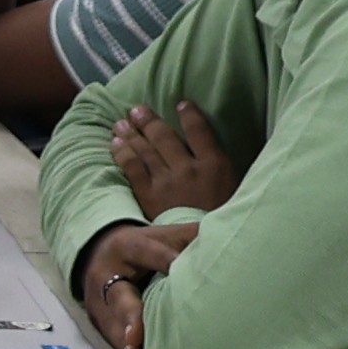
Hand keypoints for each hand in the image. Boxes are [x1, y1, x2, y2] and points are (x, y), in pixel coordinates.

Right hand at [77, 219, 195, 348]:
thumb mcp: (166, 234)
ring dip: (125, 342)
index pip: (148, 253)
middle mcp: (108, 274)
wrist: (101, 252)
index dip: (166, 260)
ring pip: (112, 322)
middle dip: (130, 316)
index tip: (182, 269)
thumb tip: (233, 228)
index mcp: (129, 247)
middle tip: (137, 335)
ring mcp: (99, 301)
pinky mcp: (98, 320)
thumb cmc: (147, 246)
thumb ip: (193, 235)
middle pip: (121, 297)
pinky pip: (111, 337)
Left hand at [107, 98, 241, 219]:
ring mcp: (166, 181)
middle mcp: (188, 168)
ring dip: (131, 133)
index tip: (181, 103)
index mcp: (214, 164)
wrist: (205, 245)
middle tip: (136, 109)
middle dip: (149, 120)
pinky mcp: (149, 195)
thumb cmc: (222, 217)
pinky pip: (132, 168)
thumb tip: (208, 148)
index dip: (189, 114)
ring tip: (121, 123)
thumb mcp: (232, 187)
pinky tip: (115, 143)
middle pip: (165, 137)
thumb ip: (218, 167)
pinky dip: (123, 153)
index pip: (199, 130)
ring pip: (145, 150)